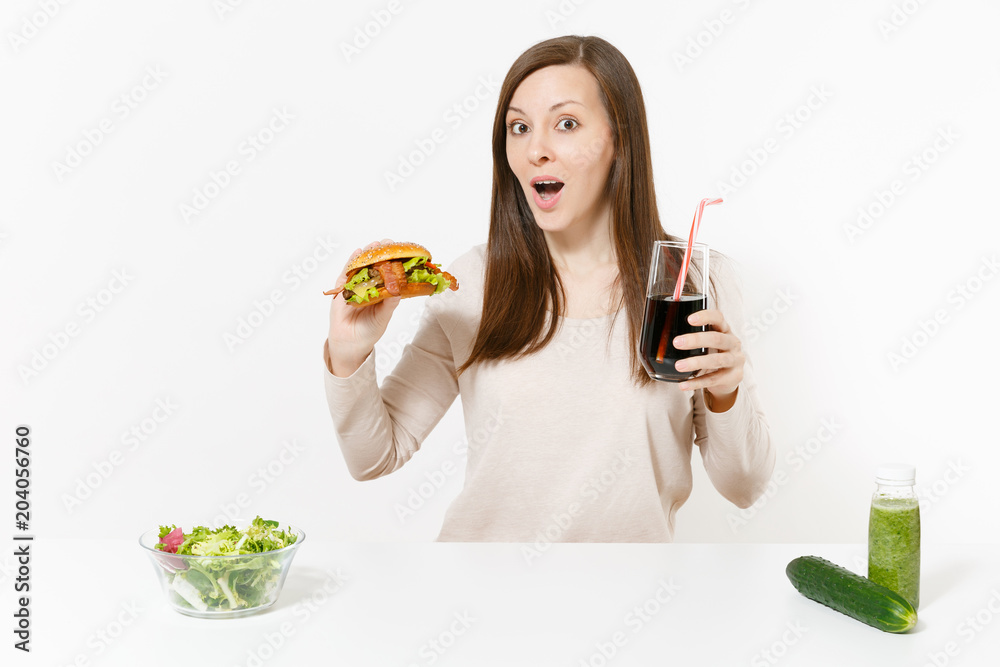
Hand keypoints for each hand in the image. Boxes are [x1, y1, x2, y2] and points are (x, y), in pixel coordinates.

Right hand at [327, 239, 400, 376]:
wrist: (350, 343)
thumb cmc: (369, 331)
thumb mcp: (383, 317)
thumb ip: (389, 304)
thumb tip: (398, 289)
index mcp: (383, 292)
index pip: (390, 273)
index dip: (394, 262)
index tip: (401, 251)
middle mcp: (370, 287)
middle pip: (375, 266)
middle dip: (381, 253)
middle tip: (388, 243)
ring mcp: (356, 286)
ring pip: (362, 266)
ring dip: (367, 254)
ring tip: (374, 244)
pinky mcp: (342, 289)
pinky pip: (346, 273)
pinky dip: (351, 262)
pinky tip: (357, 252)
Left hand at [672, 308, 743, 410]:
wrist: (730, 377)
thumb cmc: (715, 353)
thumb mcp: (709, 343)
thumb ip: (694, 338)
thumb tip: (662, 338)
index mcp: (725, 330)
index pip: (718, 318)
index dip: (705, 317)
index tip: (689, 319)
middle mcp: (733, 343)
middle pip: (716, 338)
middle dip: (696, 340)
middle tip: (677, 343)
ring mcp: (735, 360)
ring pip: (716, 360)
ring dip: (696, 362)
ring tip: (679, 366)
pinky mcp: (733, 376)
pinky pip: (713, 380)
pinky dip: (697, 383)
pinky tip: (683, 384)